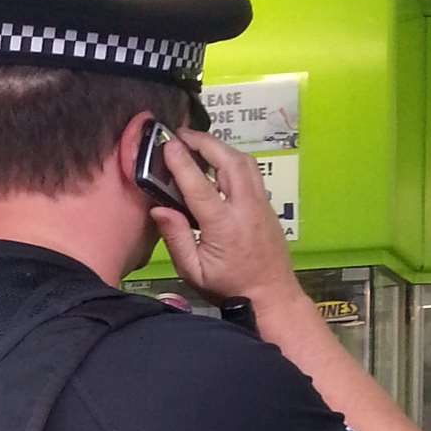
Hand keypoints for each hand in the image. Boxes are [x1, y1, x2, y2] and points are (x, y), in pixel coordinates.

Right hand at [149, 128, 299, 305]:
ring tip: (198, 143)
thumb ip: (175, 239)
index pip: (200, 185)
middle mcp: (246, 208)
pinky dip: (232, 159)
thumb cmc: (230, 288)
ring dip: (220, 147)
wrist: (272, 296)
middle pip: (228, 161)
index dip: (182, 161)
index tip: (167, 143)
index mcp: (224, 226)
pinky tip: (217, 161)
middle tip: (181, 134)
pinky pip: (251, 172)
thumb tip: (158, 209)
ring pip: (244, 162)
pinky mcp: (266, 205)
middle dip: (204, 142)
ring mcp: (260, 204)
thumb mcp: (194, 272)